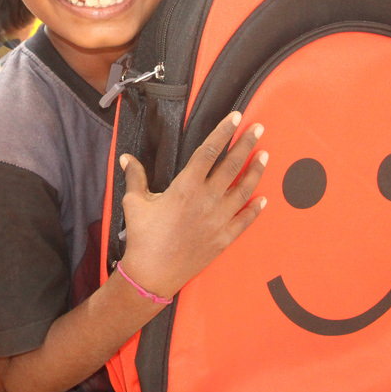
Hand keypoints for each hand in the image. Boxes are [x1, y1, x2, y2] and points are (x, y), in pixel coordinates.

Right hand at [117, 111, 266, 298]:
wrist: (152, 274)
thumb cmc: (142, 237)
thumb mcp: (134, 203)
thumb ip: (135, 177)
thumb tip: (126, 157)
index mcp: (186, 187)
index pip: (209, 151)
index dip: (224, 132)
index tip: (236, 117)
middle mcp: (207, 200)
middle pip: (232, 165)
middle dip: (247, 143)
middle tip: (259, 128)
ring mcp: (219, 219)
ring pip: (244, 189)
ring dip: (256, 170)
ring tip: (264, 155)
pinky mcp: (224, 238)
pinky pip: (246, 220)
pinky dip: (256, 208)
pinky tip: (263, 198)